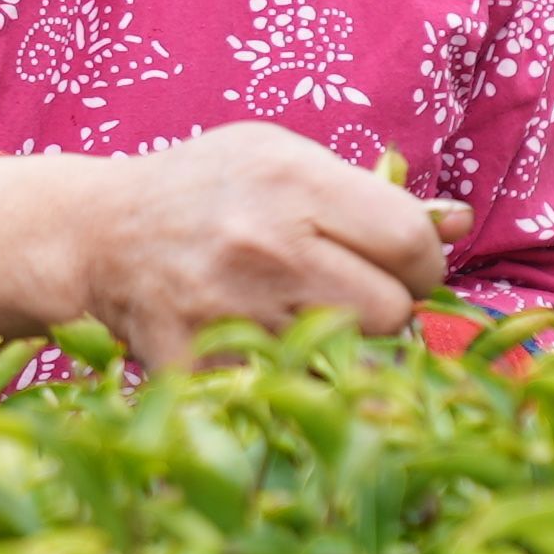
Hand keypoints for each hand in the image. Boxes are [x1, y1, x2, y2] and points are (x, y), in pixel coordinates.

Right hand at [0, 121, 471, 369]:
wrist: (96, 235)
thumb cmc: (204, 190)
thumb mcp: (281, 159)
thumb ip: (369, 192)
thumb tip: (457, 222)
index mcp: (293, 180)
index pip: (411, 244)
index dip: (418, 263)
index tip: (397, 266)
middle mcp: (266, 244)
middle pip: (389, 313)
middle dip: (381, 309)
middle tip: (348, 295)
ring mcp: (231, 310)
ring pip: (345, 360)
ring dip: (335, 346)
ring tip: (296, 314)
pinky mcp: (201, 366)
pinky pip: (287, 394)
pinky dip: (285, 381)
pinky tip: (259, 345)